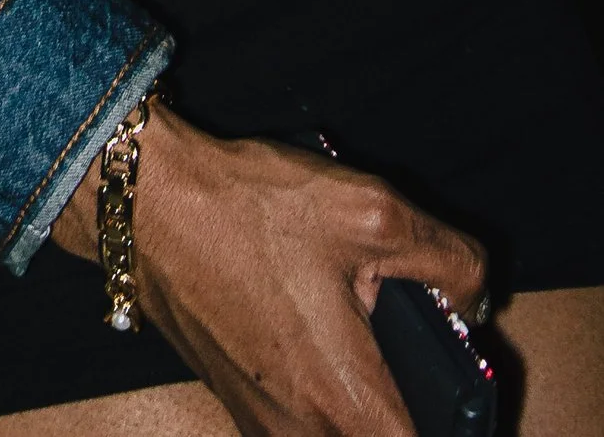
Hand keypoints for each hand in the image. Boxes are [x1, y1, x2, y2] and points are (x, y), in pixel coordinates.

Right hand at [53, 103, 485, 435]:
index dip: (457, 420)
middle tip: (411, 342)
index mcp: (348, 407)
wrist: (143, 202)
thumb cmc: (244, 209)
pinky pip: (307, 423)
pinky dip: (328, 392)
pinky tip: (317, 325)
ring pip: (344, 434)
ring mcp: (267, 429)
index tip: (454, 377)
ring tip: (362, 329)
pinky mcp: (242, 408)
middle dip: (410, 400)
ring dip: (365, 401)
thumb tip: (472, 296)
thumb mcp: (369, 209)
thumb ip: (450, 260)